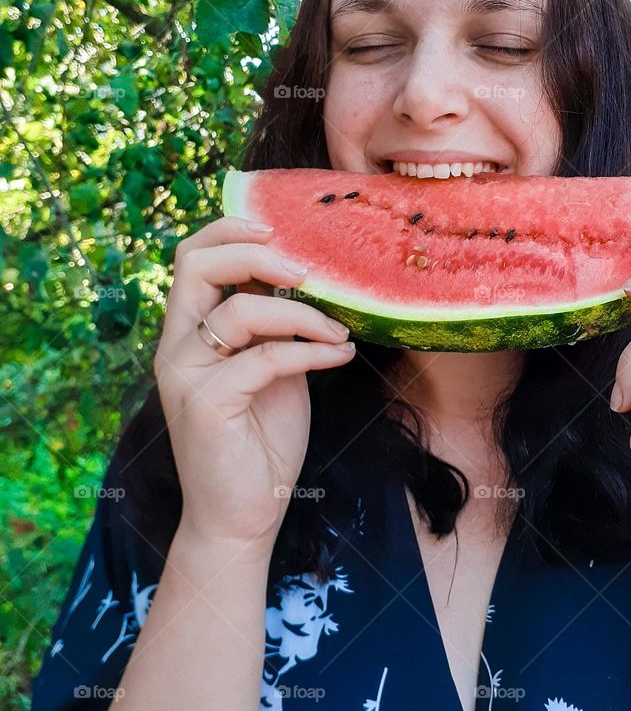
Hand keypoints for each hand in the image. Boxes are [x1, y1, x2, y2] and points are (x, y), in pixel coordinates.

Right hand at [154, 217, 356, 552]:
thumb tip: (307, 276)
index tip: (280, 227)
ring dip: (302, 312)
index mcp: (189, 331)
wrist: (244, 514)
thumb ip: (275, 324)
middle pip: (195, 264)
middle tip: (306, 268)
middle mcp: (177, 346)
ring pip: (240, 310)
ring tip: (339, 328)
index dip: (231, 230)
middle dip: (255, 251)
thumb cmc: (261, 439)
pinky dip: (312, 350)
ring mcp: (186, 375)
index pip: (193, 257)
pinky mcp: (207, 405)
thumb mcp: (272, 367)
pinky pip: (266, 358)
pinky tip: (341, 354)